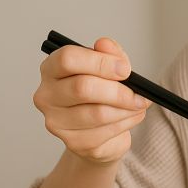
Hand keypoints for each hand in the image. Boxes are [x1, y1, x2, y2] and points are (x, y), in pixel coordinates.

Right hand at [33, 38, 150, 164]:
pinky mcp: (73, 142)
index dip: (100, 62)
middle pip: (83, 88)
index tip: (125, 69)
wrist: (101, 131)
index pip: (68, 59)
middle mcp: (46, 95)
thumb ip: (110, 53)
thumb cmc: (102, 93)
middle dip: (118, 90)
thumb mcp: (110, 67)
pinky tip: (132, 116)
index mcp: (52, 69)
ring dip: (127, 109)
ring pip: (98, 113)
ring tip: (139, 104)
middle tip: (141, 93)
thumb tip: (105, 44)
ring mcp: (56, 122)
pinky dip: (127, 122)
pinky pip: (106, 131)